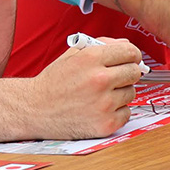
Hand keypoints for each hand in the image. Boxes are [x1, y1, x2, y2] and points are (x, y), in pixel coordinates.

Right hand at [27, 40, 143, 137]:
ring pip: (131, 93)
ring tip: (100, 95)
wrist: (34, 110)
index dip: (132, 55)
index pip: (130, 52)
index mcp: (91, 59)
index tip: (130, 59)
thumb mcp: (72, 55)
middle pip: (135, 72)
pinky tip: (100, 109)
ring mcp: (104, 104)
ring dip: (121, 93)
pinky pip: (126, 114)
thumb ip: (101, 45)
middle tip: (115, 78)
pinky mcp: (105, 124)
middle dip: (127, 73)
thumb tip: (127, 46)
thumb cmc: (53, 83)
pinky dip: (117, 112)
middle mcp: (99, 80)